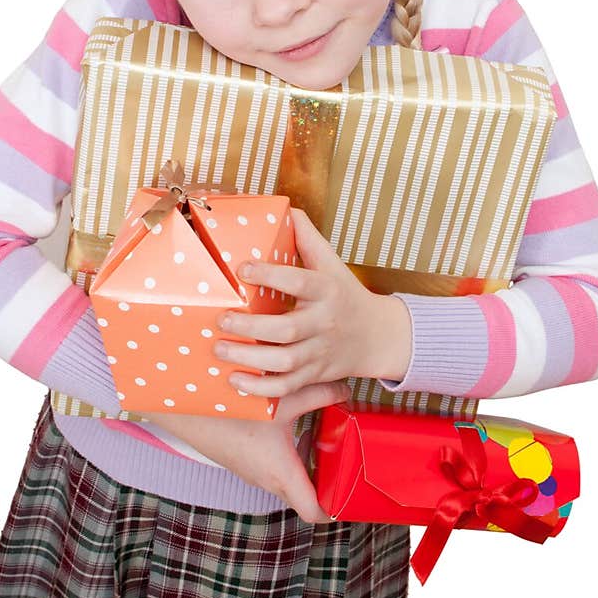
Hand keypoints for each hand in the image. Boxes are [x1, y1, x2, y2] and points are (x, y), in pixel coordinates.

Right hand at [143, 378, 349, 521]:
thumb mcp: (285, 398)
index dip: (336, 508)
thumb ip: (321, 393)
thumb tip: (345, 388)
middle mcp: (268, 481)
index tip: (350, 492)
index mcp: (282, 475)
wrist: (189, 410)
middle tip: (345, 456)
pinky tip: (294, 424)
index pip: (315, 512)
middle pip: (305, 495)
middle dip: (327, 480)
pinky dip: (289, 453)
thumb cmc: (235, 410)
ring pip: (289, 479)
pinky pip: (274, 467)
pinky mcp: (244, 461)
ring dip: (306, 463)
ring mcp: (254, 472)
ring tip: (324, 435)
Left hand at [213, 207, 411, 396]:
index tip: (242, 268)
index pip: (299, 281)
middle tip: (221, 319)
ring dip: (249, 358)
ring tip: (220, 348)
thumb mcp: (333, 263)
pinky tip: (235, 380)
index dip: (271, 275)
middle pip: (286, 329)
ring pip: (284, 361)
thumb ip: (309, 238)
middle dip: (250, 327)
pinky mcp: (315, 375)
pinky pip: (287, 387)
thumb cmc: (346, 294)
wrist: (377, 336)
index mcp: (327, 290)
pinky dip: (260, 388)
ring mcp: (320, 352)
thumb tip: (288, 209)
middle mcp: (324, 322)